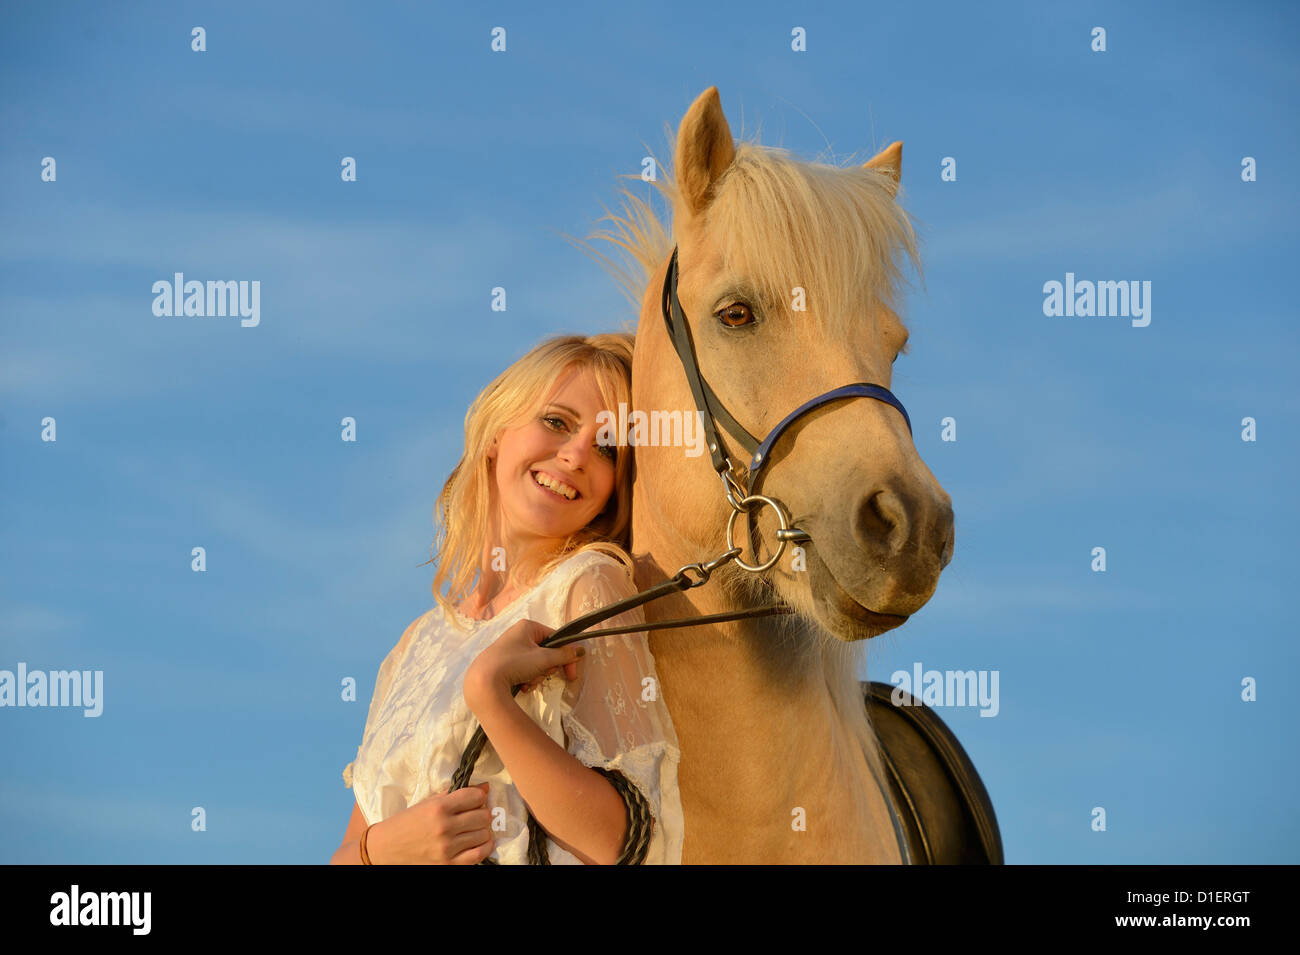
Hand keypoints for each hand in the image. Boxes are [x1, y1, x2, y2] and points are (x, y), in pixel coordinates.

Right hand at [368, 782, 495, 863]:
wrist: (386, 849)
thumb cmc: (407, 823)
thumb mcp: (428, 803)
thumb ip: (455, 795)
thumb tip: (485, 788)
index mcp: (438, 808)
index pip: (475, 796)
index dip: (480, 796)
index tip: (477, 799)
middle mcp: (444, 827)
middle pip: (482, 815)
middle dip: (483, 812)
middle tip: (477, 813)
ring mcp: (447, 847)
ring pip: (483, 834)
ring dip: (483, 829)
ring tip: (477, 828)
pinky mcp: (448, 864)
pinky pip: (478, 855)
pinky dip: (485, 847)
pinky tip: (481, 842)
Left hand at [464, 618, 584, 703]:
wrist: (483, 682)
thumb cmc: (514, 664)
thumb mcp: (543, 659)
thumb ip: (563, 655)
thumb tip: (581, 651)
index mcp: (528, 627)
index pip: (556, 638)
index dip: (566, 656)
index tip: (571, 675)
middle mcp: (518, 634)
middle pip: (546, 652)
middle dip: (546, 669)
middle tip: (542, 676)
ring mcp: (510, 649)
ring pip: (536, 663)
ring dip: (536, 676)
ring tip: (528, 682)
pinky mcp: (504, 663)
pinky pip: (524, 670)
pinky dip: (526, 679)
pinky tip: (521, 685)